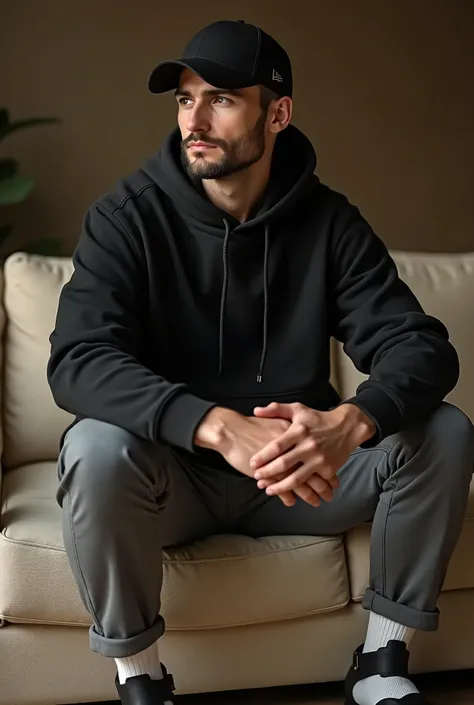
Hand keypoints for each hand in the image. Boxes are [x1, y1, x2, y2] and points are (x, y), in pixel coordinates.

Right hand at [194, 408, 321, 506]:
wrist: (231, 430)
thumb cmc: (251, 426)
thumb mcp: (275, 420)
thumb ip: (289, 431)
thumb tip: (299, 441)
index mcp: (296, 437)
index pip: (317, 457)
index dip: (327, 470)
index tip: (334, 480)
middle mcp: (293, 451)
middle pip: (314, 472)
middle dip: (324, 486)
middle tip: (330, 494)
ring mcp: (281, 463)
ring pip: (301, 483)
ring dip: (310, 495)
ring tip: (317, 502)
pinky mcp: (269, 473)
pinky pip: (283, 488)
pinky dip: (288, 497)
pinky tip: (292, 502)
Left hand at [250, 402, 375, 497]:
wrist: (347, 427)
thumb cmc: (318, 418)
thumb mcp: (298, 410)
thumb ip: (276, 410)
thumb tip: (256, 411)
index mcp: (299, 431)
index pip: (276, 446)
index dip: (263, 457)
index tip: (252, 464)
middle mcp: (308, 446)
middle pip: (284, 464)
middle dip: (268, 473)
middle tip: (256, 478)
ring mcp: (319, 459)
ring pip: (296, 478)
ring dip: (281, 487)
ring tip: (268, 490)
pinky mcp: (329, 469)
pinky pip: (313, 483)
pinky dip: (302, 491)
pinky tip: (292, 495)